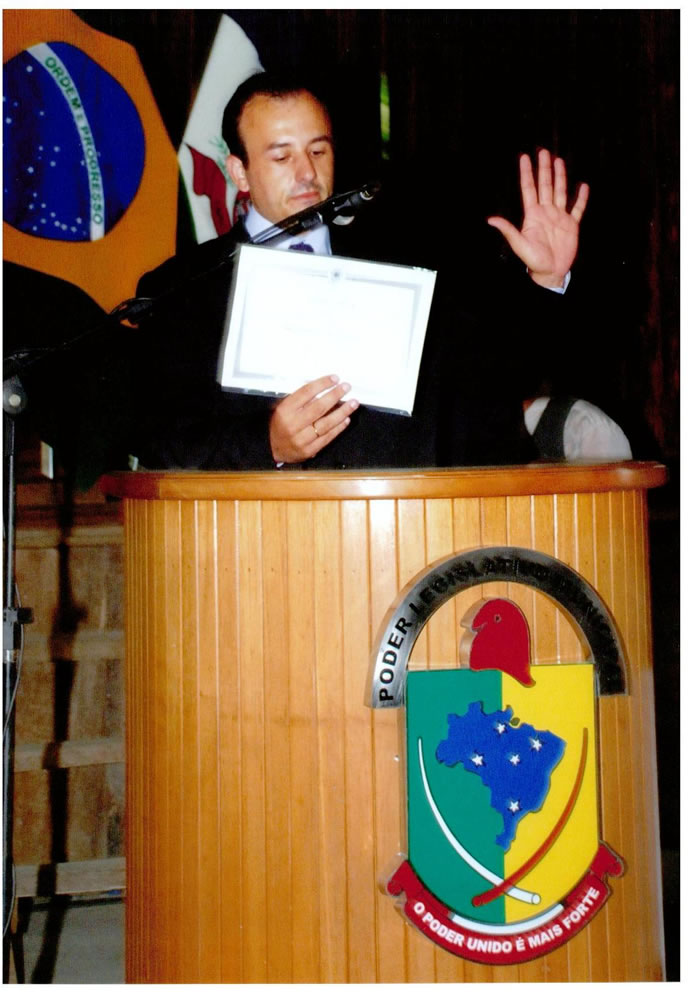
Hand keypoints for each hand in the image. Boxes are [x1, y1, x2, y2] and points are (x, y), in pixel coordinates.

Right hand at [269, 374, 358, 463]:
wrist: (271, 448)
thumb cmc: (279, 425)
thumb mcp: (283, 408)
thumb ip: (301, 400)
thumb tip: (324, 389)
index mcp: (285, 410)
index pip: (306, 392)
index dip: (322, 384)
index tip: (334, 379)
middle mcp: (293, 424)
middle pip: (319, 407)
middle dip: (335, 395)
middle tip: (346, 388)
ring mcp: (301, 439)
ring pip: (326, 423)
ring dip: (342, 412)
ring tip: (353, 403)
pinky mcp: (309, 450)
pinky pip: (327, 437)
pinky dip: (338, 428)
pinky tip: (346, 419)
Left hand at [487, 149, 588, 288]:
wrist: (551, 272)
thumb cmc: (534, 261)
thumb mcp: (519, 245)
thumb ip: (508, 230)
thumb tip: (491, 220)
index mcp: (533, 215)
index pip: (529, 189)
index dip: (527, 173)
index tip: (525, 157)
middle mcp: (546, 212)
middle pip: (545, 185)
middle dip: (544, 168)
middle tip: (543, 152)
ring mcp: (559, 217)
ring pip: (560, 191)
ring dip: (559, 177)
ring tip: (559, 161)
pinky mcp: (571, 225)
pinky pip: (577, 208)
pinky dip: (581, 198)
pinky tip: (582, 186)